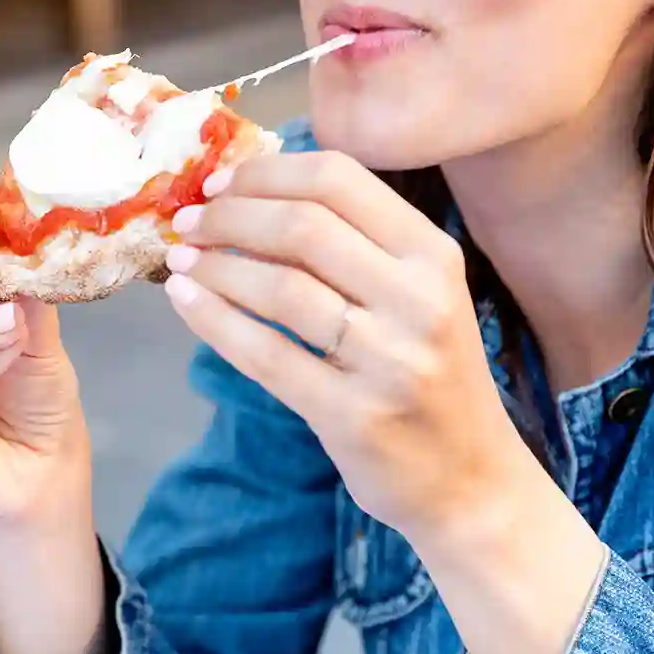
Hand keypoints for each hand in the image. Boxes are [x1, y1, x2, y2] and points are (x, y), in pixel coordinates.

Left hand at [161, 152, 539, 544]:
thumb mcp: (418, 297)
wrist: (472, 481)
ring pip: (280, 286)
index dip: (267, 171)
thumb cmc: (430, 376)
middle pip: (303, 225)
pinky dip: (214, 319)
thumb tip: (251, 194)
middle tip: (189, 223)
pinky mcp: (353, 415)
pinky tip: (185, 300)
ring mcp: (389, 360)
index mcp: (434, 255)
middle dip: (230, 215)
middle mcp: (419, 299)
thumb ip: (355, 246)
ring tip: (181, 259)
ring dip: (215, 266)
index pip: (340, 178)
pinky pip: (266, 354)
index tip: (221, 181)